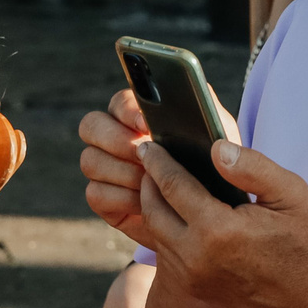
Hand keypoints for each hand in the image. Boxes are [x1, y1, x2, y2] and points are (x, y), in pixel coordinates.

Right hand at [77, 89, 242, 247]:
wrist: (204, 213)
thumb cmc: (209, 166)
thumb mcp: (216, 136)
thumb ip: (207, 109)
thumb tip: (198, 94)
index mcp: (136, 114)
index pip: (119, 102)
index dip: (128, 111)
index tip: (146, 123)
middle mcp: (112, 136)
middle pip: (91, 125)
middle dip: (116, 139)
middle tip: (142, 154)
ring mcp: (103, 167)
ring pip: (91, 161)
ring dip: (122, 171)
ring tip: (150, 180)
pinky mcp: (103, 199)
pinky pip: (95, 194)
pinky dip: (120, 198)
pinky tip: (143, 203)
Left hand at [135, 139, 307, 307]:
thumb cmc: (305, 243)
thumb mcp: (291, 195)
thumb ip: (252, 167)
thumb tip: (215, 148)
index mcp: (218, 230)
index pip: (172, 186)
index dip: (158, 162)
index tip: (147, 146)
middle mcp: (196, 257)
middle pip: (153, 210)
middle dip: (148, 182)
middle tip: (149, 161)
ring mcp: (191, 278)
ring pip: (156, 234)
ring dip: (154, 207)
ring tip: (160, 185)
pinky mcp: (193, 290)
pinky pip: (167, 254)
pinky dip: (165, 230)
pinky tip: (176, 214)